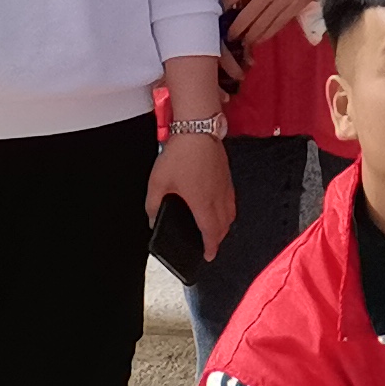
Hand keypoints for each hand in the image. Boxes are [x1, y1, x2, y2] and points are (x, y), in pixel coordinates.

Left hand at [147, 133, 235, 253]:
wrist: (198, 130)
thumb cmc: (179, 156)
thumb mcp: (157, 183)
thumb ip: (153, 206)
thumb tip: (153, 220)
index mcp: (201, 203)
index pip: (210, 232)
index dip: (211, 247)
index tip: (208, 256)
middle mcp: (218, 197)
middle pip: (224, 225)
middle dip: (218, 239)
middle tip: (210, 245)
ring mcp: (225, 186)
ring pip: (230, 213)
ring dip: (224, 225)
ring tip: (214, 229)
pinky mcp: (227, 176)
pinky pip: (231, 200)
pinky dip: (227, 211)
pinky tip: (217, 207)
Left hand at [221, 0, 320, 54]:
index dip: (226, 4)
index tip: (223, 10)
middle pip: (246, 15)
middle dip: (236, 28)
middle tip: (229, 36)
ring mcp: (282, 2)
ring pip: (262, 24)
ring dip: (250, 36)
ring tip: (243, 42)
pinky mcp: (294, 8)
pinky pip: (277, 25)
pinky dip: (267, 34)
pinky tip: (260, 39)